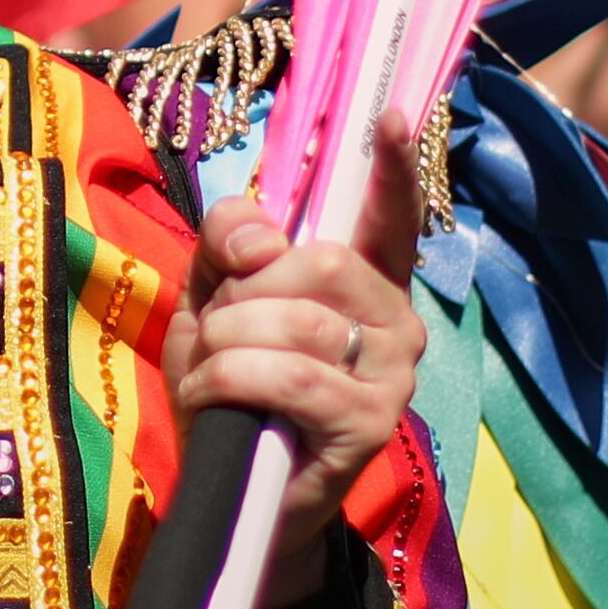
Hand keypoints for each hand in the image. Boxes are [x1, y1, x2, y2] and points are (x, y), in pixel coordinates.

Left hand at [162, 129, 424, 605]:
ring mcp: (392, 373)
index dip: (390, 166)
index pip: (388, 212)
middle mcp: (396, 318)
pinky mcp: (369, 423)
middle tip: (221, 331)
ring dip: (226, 341)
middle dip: (242, 292)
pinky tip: (216, 398)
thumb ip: (228, 246)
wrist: (231, 493)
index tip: (391, 115)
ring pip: (296, 318)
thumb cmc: (231, 387)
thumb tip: (260, 238)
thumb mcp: (213, 301)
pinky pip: (286, 374)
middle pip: (316, 260)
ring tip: (212, 372)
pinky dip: (229, 378)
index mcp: (364, 279)